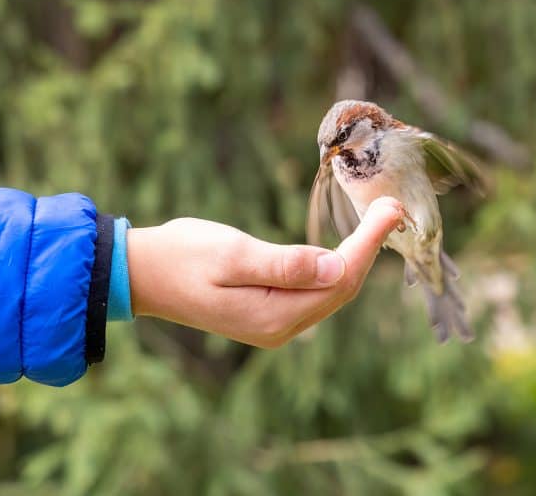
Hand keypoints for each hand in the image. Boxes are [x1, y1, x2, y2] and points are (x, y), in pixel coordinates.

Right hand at [126, 197, 402, 347]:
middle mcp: (280, 328)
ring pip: (332, 290)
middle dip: (370, 247)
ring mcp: (276, 323)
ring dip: (358, 255)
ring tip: (381, 219)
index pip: (339, 280)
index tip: (392, 209)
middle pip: (342, 288)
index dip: (369, 243)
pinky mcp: (269, 311)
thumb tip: (336, 268)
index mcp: (273, 316)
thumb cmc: (182, 256)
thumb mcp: (232, 255)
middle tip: (393, 207)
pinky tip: (350, 243)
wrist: (142, 273)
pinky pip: (316, 290)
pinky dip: (337, 265)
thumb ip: (285, 265)